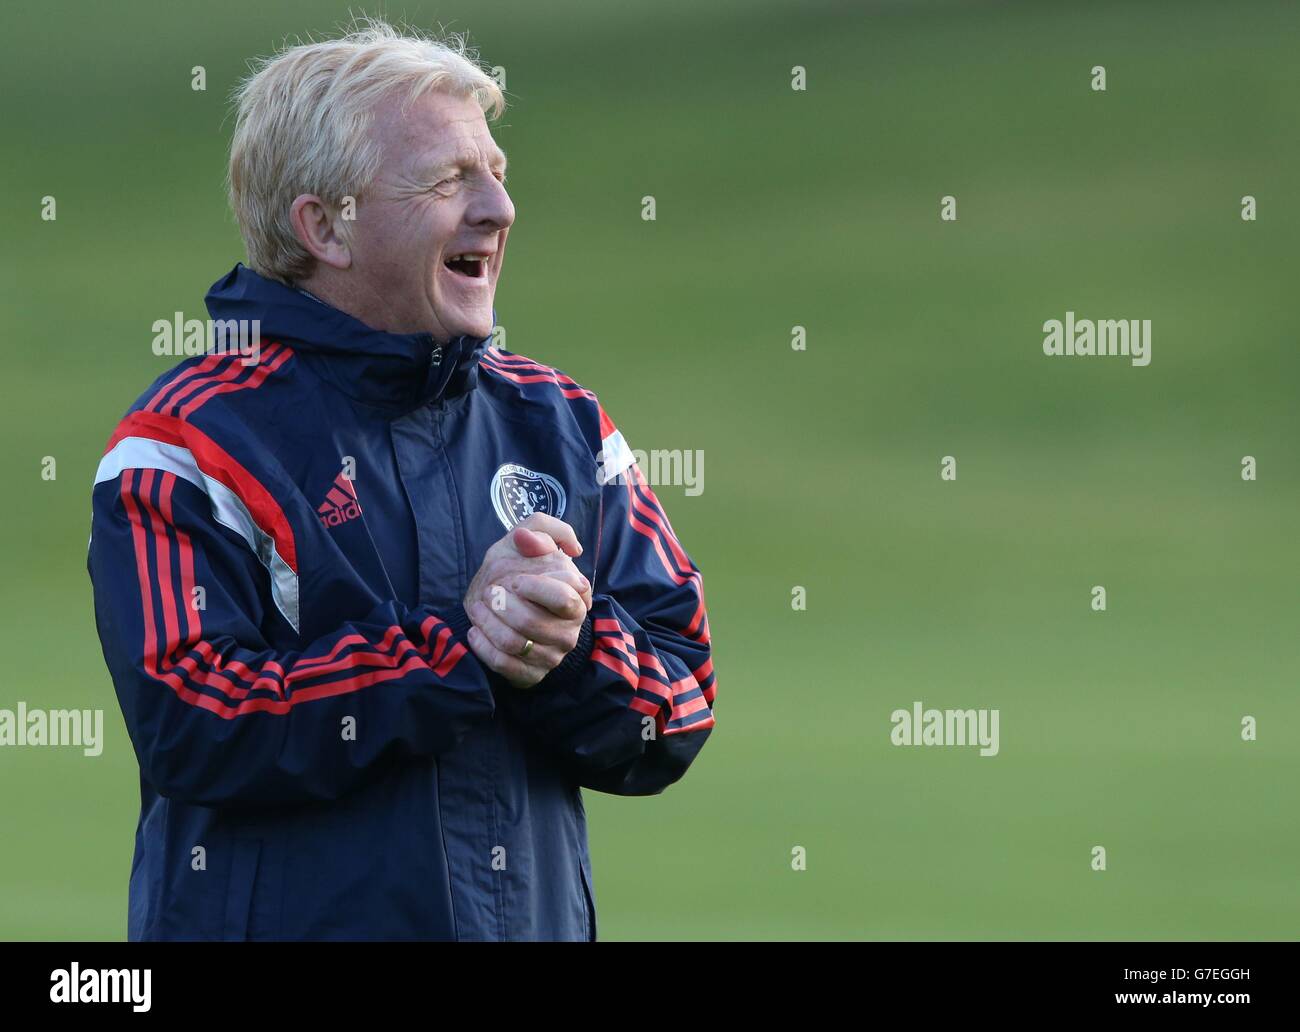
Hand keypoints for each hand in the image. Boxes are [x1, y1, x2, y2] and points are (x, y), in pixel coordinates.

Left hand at [463, 514, 591, 687]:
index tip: (514, 580)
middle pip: (531, 623)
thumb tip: (526, 537)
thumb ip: (538, 529)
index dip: (534, 588)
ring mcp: (552, 655)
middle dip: (502, 606)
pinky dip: (483, 647)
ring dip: (488, 624)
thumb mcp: (528, 543)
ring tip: (477, 608)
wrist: (512, 606)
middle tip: (488, 592)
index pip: (562, 598)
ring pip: (514, 644)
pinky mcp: (532, 674)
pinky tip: (475, 631)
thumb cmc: (522, 571)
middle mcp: (569, 630)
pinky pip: (505, 666)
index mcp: (577, 598)